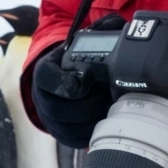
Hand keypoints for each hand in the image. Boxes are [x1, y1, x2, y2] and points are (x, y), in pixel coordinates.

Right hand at [31, 33, 115, 148]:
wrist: (68, 75)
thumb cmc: (80, 58)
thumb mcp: (88, 39)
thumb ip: (102, 31)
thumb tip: (125, 28)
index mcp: (45, 71)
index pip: (46, 78)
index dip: (68, 82)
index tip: (89, 78)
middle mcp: (42, 97)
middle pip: (58, 110)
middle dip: (87, 106)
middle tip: (108, 98)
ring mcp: (50, 118)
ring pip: (67, 128)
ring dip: (91, 121)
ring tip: (111, 110)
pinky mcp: (60, 133)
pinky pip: (74, 140)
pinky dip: (92, 133)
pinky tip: (107, 122)